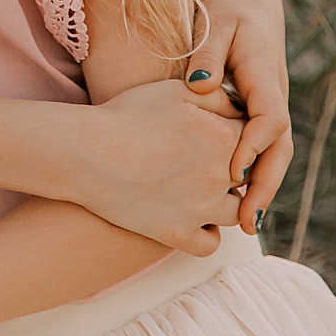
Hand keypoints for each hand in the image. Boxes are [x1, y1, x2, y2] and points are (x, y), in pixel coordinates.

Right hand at [76, 78, 244, 255]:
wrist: (86, 153)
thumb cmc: (125, 115)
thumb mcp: (173, 91)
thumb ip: (215, 97)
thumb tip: (239, 108)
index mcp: (222, 137)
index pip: (249, 137)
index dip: (232, 132)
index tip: (212, 130)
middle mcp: (219, 176)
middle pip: (245, 174)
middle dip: (232, 166)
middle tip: (203, 157)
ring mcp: (200, 209)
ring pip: (234, 210)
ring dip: (224, 199)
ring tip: (200, 188)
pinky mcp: (178, 234)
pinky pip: (210, 243)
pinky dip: (207, 233)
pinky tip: (194, 217)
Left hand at [187, 0, 292, 234]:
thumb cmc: (229, 9)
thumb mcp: (217, 24)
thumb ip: (207, 55)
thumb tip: (198, 88)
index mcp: (265, 74)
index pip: (270, 118)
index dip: (254, 147)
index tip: (234, 173)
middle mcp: (275, 95)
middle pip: (280, 148)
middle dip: (267, 186)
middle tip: (248, 222)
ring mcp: (271, 105)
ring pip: (276, 153)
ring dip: (264, 189)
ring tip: (246, 225)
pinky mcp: (261, 111)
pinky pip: (264, 148)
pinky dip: (257, 175)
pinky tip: (238, 202)